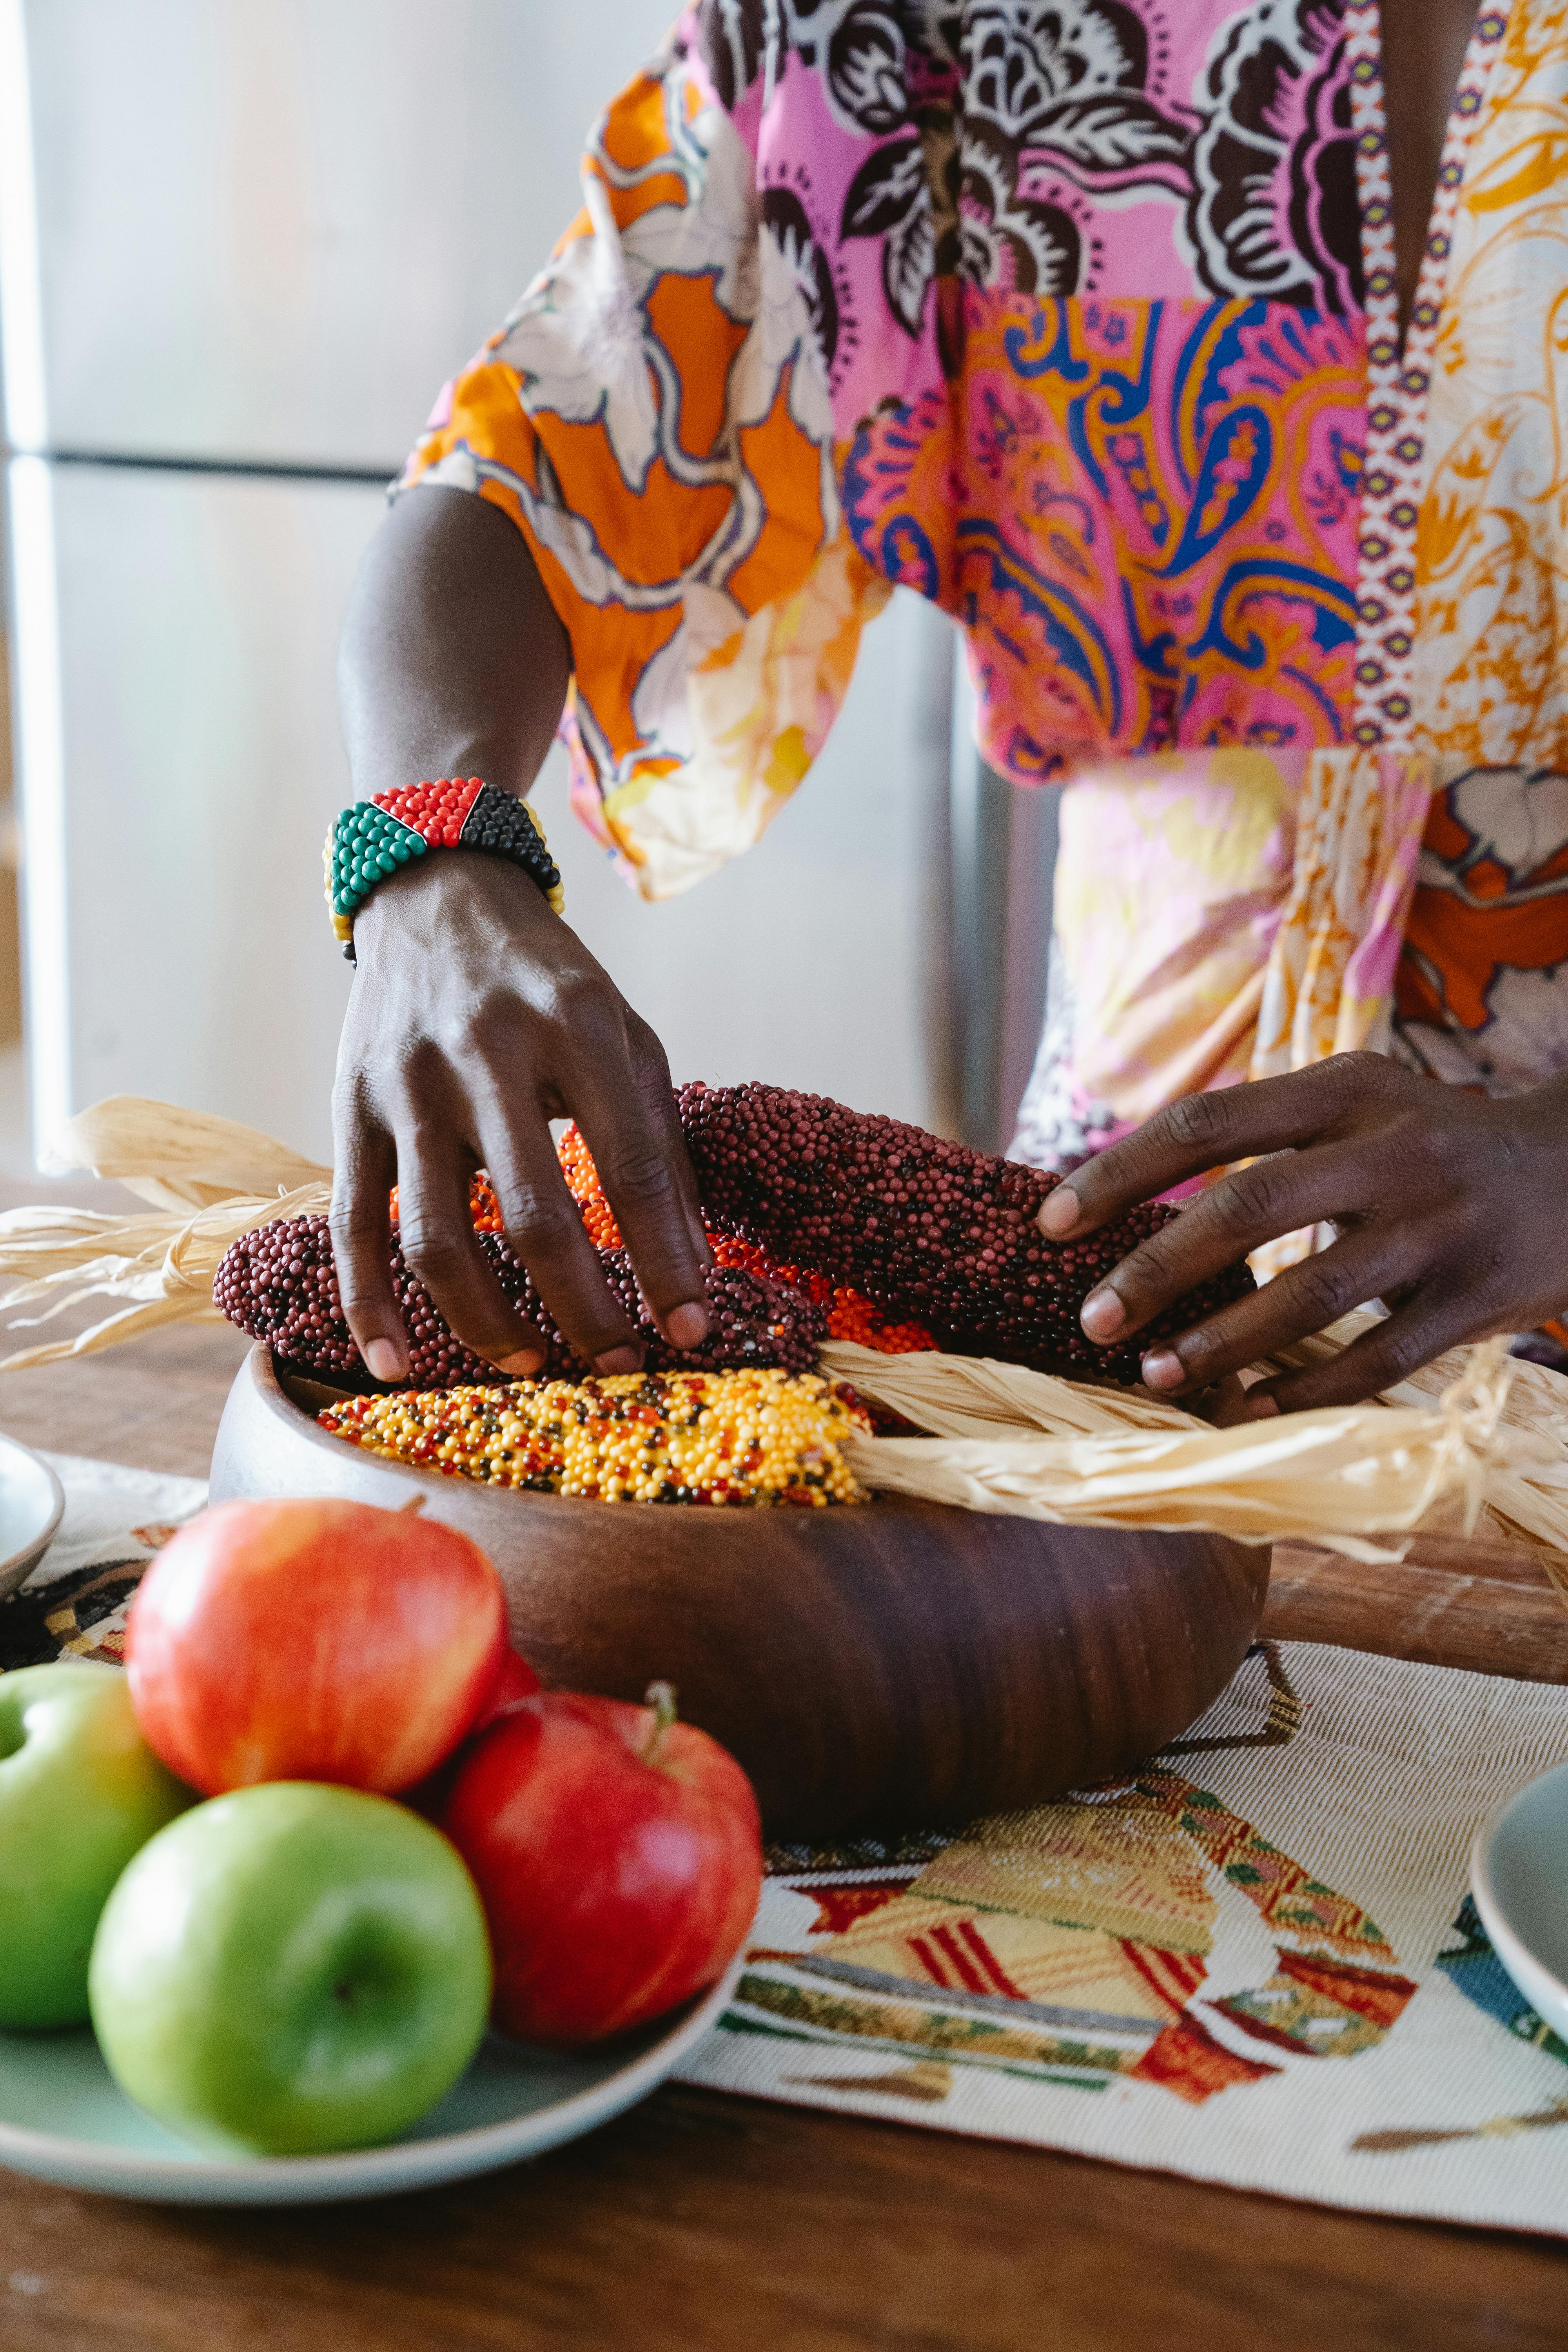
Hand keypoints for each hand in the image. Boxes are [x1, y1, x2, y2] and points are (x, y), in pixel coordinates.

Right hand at [330, 853, 709, 1383]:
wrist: (437, 897)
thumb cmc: (550, 984)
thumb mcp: (627, 1036)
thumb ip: (660, 1143)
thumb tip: (694, 1266)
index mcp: (577, 1029)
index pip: (631, 1167)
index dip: (667, 1259)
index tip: (691, 1331)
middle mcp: (487, 1053)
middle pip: (534, 1217)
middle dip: (583, 1309)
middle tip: (616, 1364)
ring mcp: (408, 1085)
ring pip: (437, 1236)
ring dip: (485, 1321)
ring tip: (530, 1363)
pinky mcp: (350, 1108)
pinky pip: (352, 1224)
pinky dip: (370, 1305)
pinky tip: (398, 1364)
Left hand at [1036, 1053, 1567, 1413]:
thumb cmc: (1433, 1143)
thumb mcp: (1359, 1103)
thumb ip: (1265, 1135)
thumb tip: (1126, 1197)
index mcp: (1349, 1088)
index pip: (1208, 1123)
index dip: (1121, 1172)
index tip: (1051, 1221)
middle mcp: (1394, 1150)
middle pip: (1250, 1209)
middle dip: (1156, 1270)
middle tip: (1091, 1319)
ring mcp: (1439, 1227)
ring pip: (1309, 1295)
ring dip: (1220, 1343)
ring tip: (1153, 1375)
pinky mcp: (1473, 1300)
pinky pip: (1375, 1361)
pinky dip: (1304, 1391)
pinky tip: (1244, 1411)